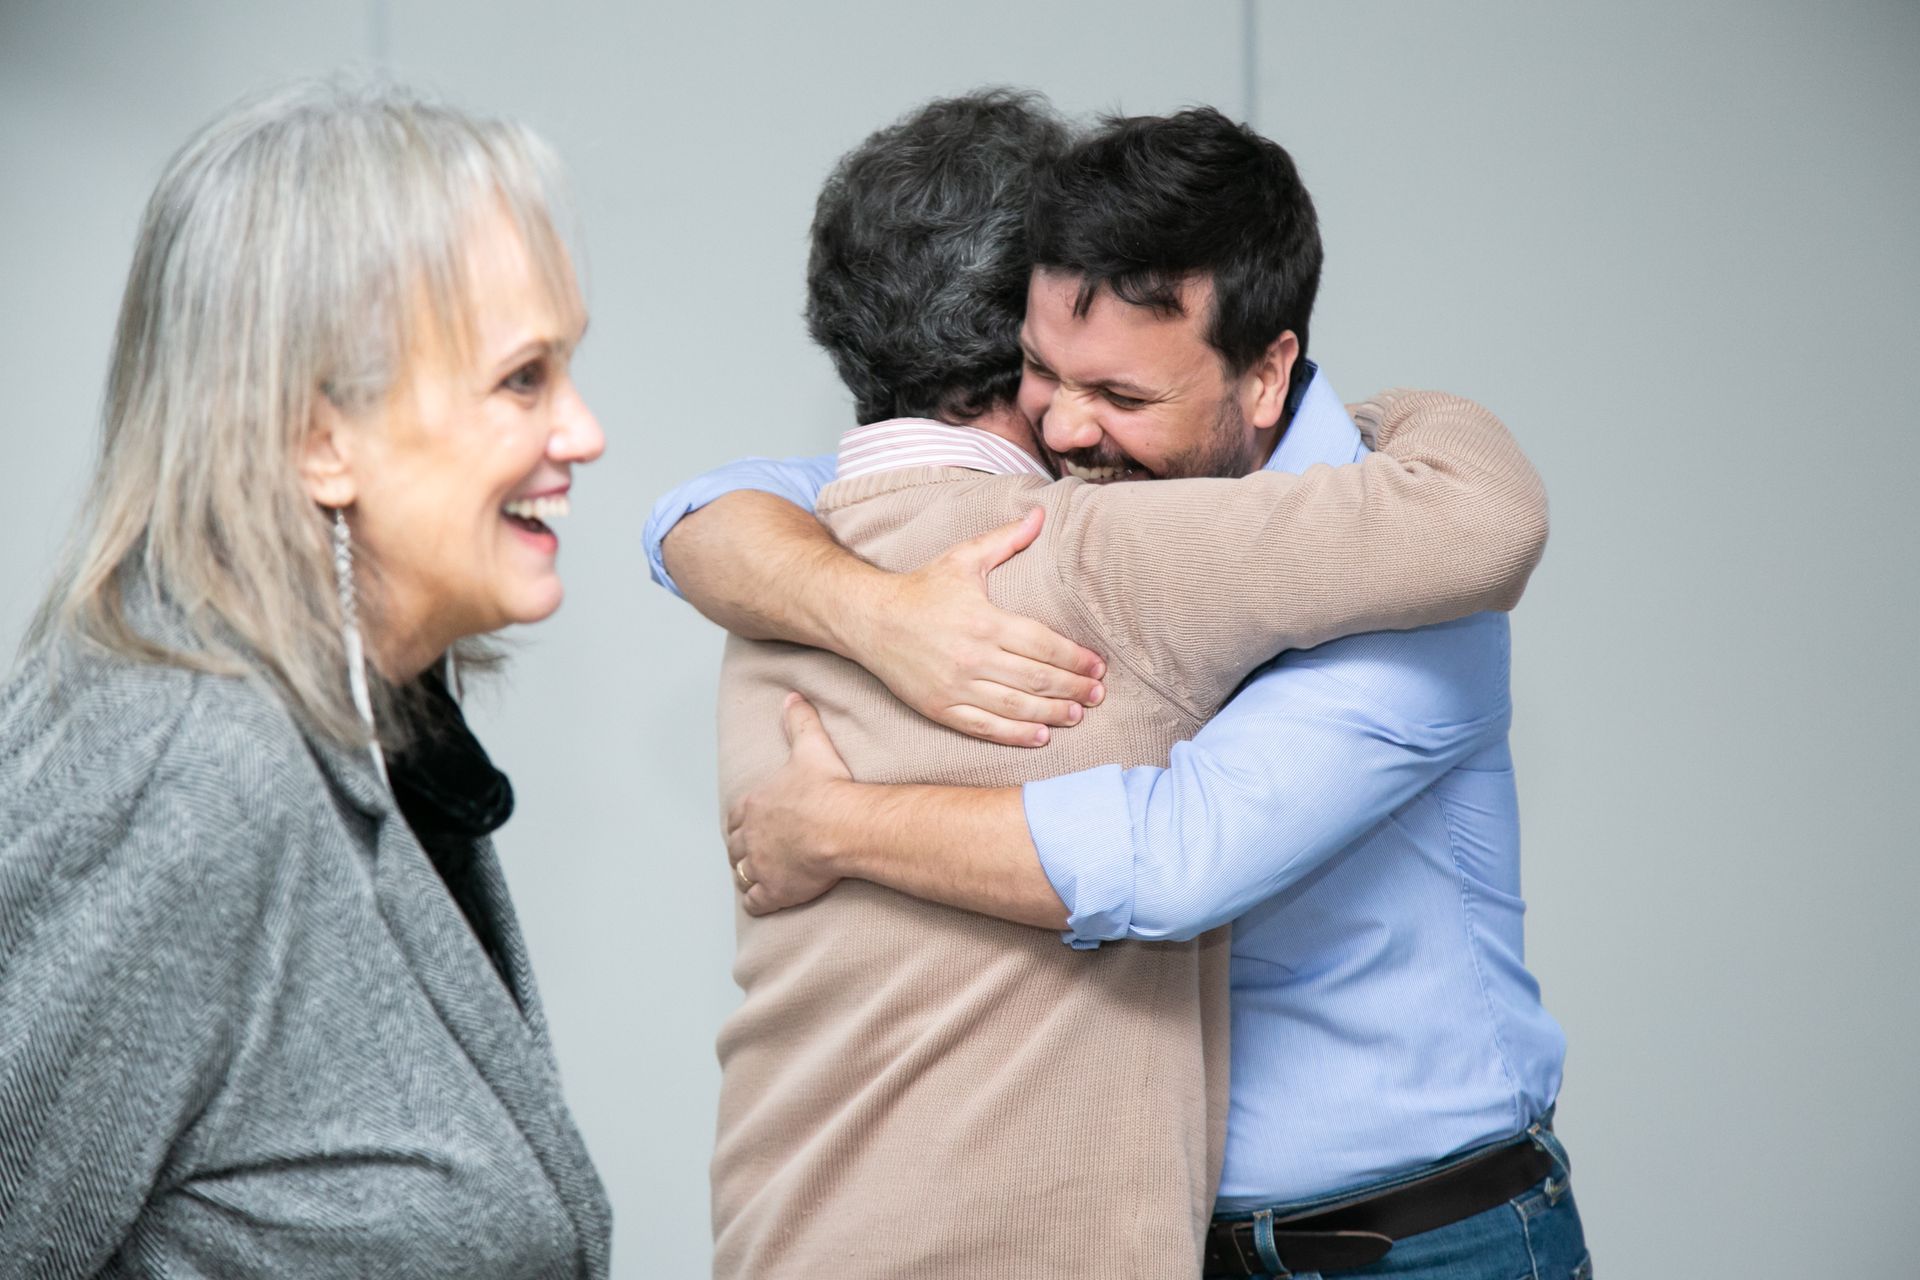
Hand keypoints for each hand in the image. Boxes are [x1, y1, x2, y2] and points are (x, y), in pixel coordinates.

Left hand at [727, 694, 853, 915]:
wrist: (841, 825)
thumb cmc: (828, 789)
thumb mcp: (811, 747)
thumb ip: (799, 721)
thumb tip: (792, 696)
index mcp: (756, 804)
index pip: (738, 815)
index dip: (743, 820)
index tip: (749, 824)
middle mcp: (751, 836)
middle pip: (736, 846)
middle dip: (742, 849)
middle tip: (752, 853)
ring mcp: (760, 865)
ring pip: (741, 874)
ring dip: (746, 875)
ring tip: (756, 877)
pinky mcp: (774, 891)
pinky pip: (755, 902)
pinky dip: (757, 902)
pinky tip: (764, 901)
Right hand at [845, 507, 1105, 746]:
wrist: (867, 619)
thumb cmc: (920, 588)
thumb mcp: (962, 558)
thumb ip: (1005, 540)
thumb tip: (1039, 514)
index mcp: (984, 620)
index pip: (1044, 645)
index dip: (1075, 658)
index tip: (1098, 666)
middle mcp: (973, 656)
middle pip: (1037, 679)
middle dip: (1074, 688)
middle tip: (1097, 694)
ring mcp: (956, 686)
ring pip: (1017, 707)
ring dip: (1053, 713)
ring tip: (1078, 715)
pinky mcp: (940, 708)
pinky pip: (985, 727)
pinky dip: (1016, 734)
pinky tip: (1040, 736)